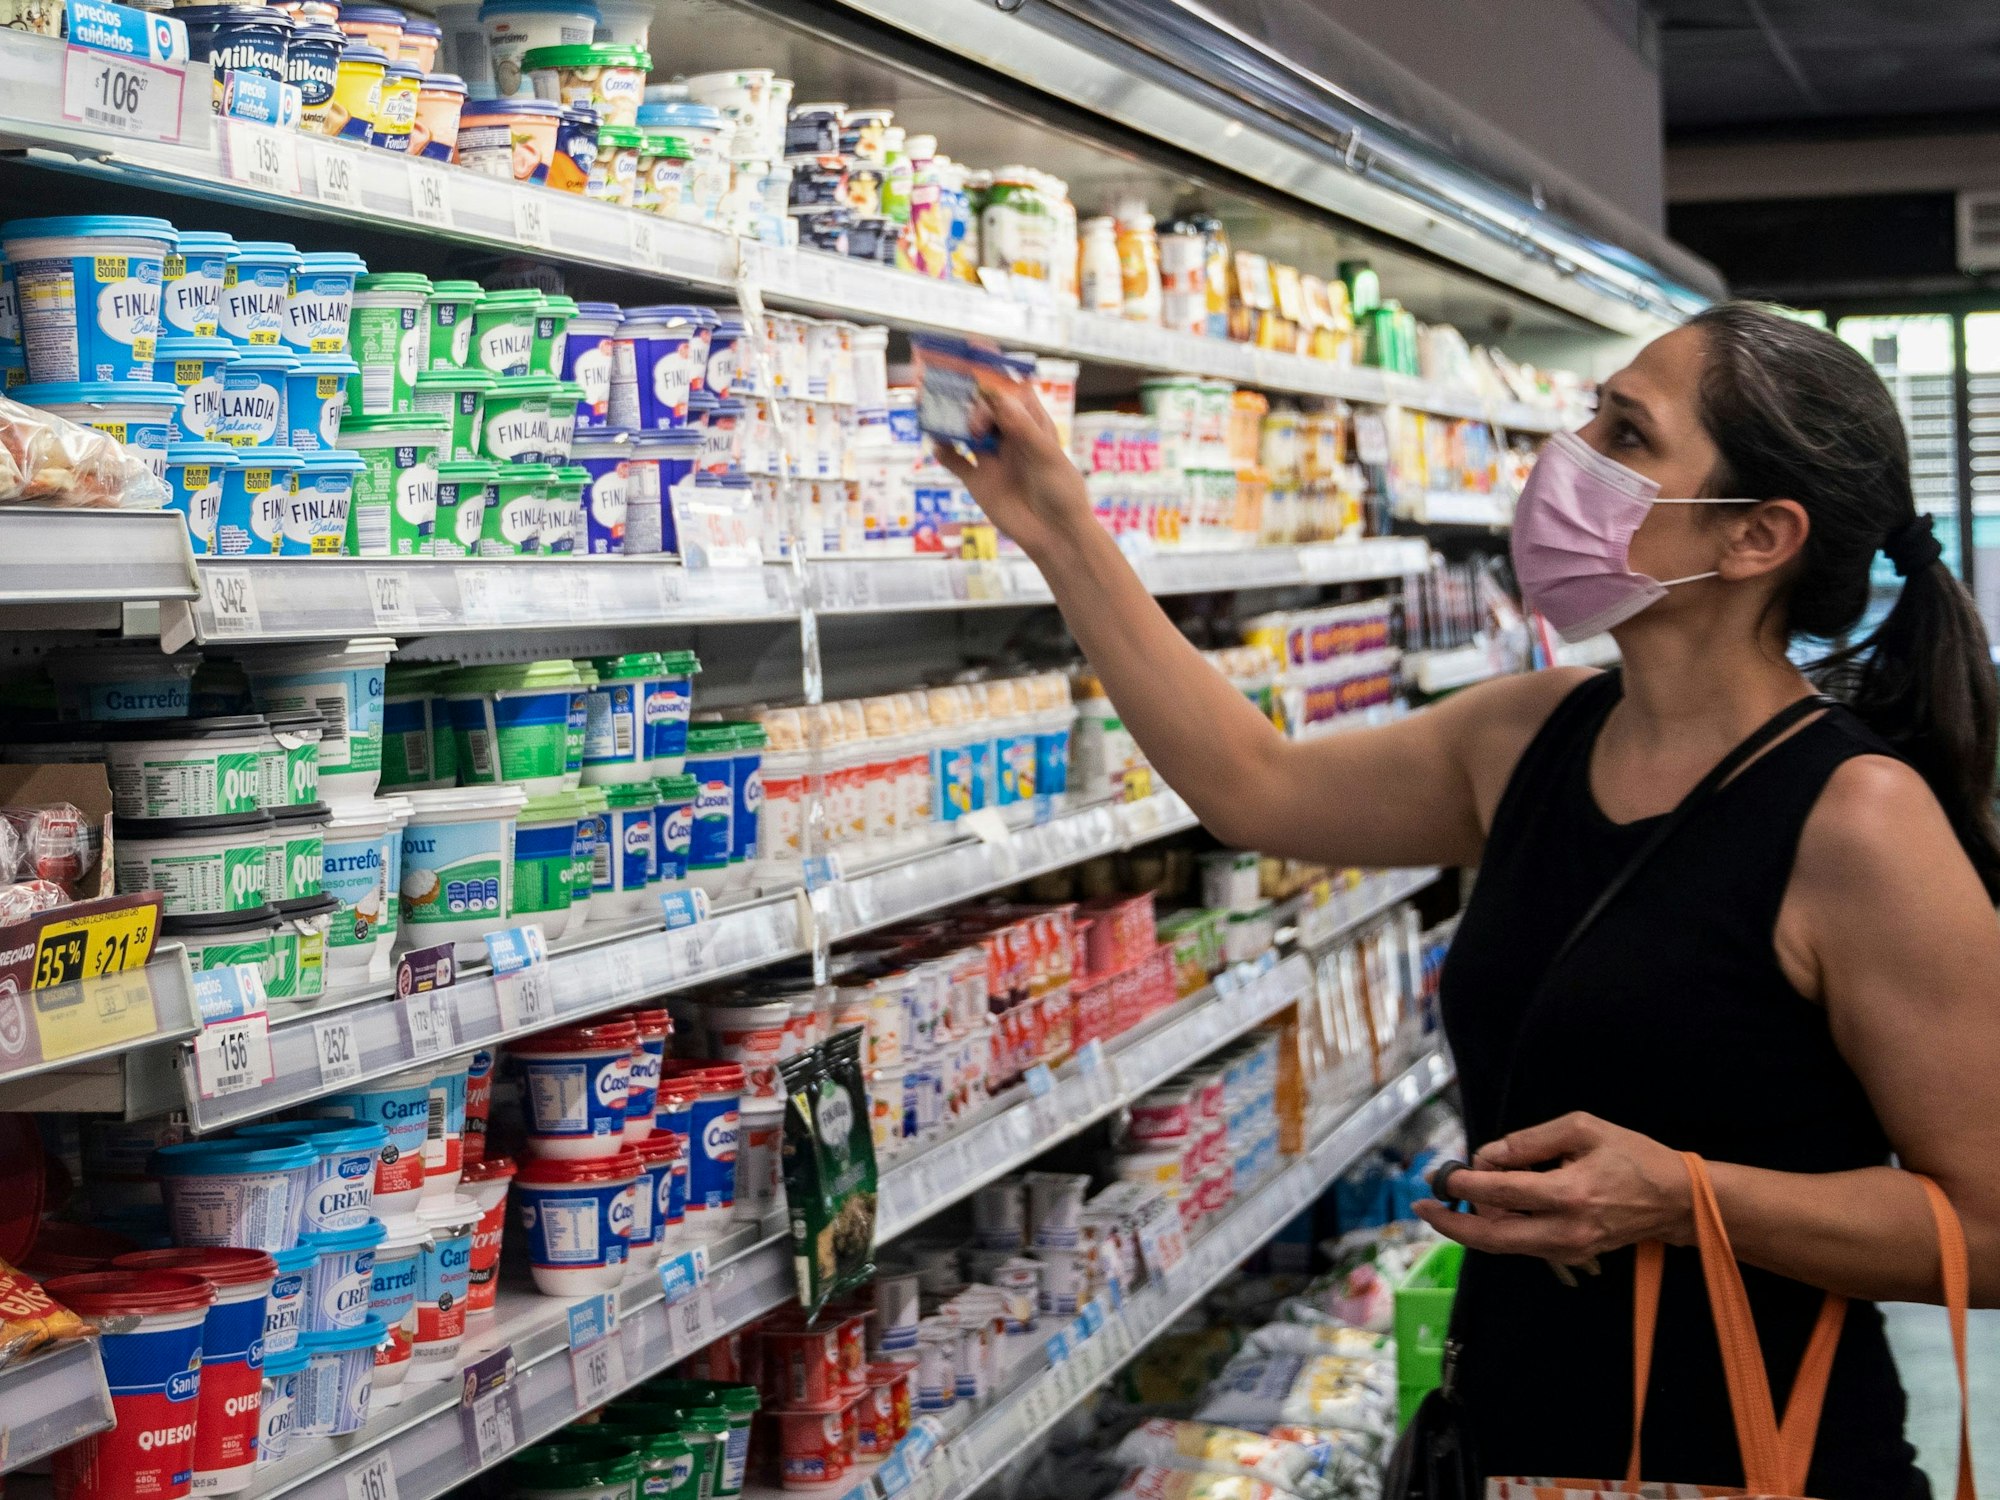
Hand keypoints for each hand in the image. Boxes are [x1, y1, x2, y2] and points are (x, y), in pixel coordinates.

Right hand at [929, 376, 1094, 561]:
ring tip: (932, 408)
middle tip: (947, 384)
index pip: (1008, 389)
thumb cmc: (1062, 493)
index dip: (991, 369)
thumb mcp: (1047, 457)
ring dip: (947, 418)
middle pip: (980, 405)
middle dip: (963, 392)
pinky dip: (943, 451)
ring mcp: (991, 456)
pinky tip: (938, 446)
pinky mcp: (977, 480)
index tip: (973, 350)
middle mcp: (1008, 435)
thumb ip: (1021, 429)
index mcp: (1030, 423)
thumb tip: (997, 399)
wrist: (1055, 536)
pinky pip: (954, 461)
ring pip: (963, 429)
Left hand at [1412, 1112, 1692, 1263]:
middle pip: (1493, 1236)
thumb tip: (1488, 1156)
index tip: (1441, 1172)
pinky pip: (1522, 1245)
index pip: (1503, 1192)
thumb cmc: (1632, 1156)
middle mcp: (1565, 1230)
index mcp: (1570, 1194)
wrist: (1676, 1200)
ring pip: (1504, 1245)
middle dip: (1452, 1223)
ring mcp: (1568, 1249)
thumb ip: (1530, 1141)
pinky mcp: (1571, 1255)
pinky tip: (1481, 1210)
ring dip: (1472, 1225)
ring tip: (1447, 1201)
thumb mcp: (1582, 1129)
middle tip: (1421, 1207)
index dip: (1466, 1182)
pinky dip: (1496, 1229)